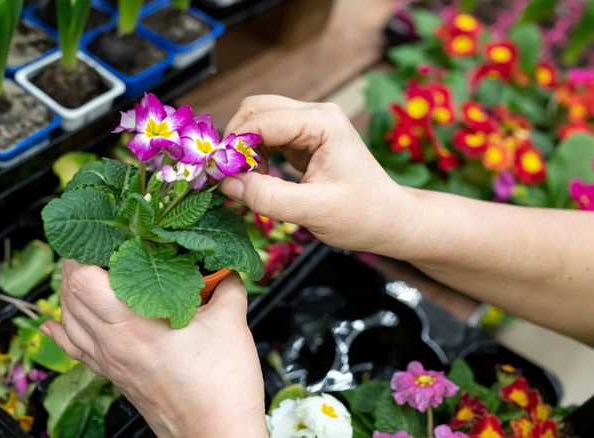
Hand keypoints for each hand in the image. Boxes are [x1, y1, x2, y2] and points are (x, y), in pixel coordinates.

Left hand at [42, 260, 267, 437]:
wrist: (214, 435)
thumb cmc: (219, 389)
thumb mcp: (232, 324)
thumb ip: (228, 286)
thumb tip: (227, 267)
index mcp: (132, 324)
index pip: (82, 278)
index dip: (84, 250)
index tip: (103, 232)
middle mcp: (112, 343)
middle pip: (68, 293)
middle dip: (77, 262)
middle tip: (99, 243)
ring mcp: (109, 361)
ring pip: (67, 318)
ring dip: (70, 290)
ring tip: (87, 269)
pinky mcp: (114, 375)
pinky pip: (74, 349)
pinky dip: (61, 329)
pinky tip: (55, 321)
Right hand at [220, 95, 418, 254]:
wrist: (389, 220)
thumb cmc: (362, 215)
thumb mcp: (313, 211)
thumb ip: (268, 197)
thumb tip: (226, 184)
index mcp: (322, 122)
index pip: (261, 120)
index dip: (234, 145)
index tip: (217, 174)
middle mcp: (316, 115)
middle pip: (256, 110)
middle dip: (236, 141)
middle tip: (228, 176)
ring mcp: (310, 125)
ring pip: (258, 121)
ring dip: (244, 149)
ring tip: (247, 182)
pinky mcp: (305, 140)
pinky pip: (268, 137)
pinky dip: (255, 156)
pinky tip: (259, 180)